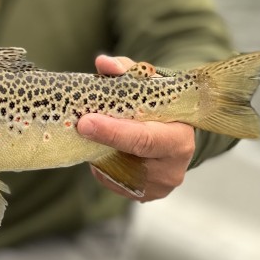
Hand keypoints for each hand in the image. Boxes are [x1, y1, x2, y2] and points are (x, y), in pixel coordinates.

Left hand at [77, 54, 194, 201]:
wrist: (175, 134)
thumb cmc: (161, 105)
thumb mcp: (149, 83)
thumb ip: (127, 71)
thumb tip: (104, 64)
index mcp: (180, 138)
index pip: (144, 138)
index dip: (114, 132)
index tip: (86, 122)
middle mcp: (172, 168)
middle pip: (129, 157)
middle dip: (102, 140)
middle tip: (78, 125)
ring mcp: (157, 186)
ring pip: (116, 171)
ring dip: (99, 152)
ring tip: (94, 132)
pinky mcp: (142, 195)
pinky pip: (113, 180)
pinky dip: (103, 164)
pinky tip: (102, 147)